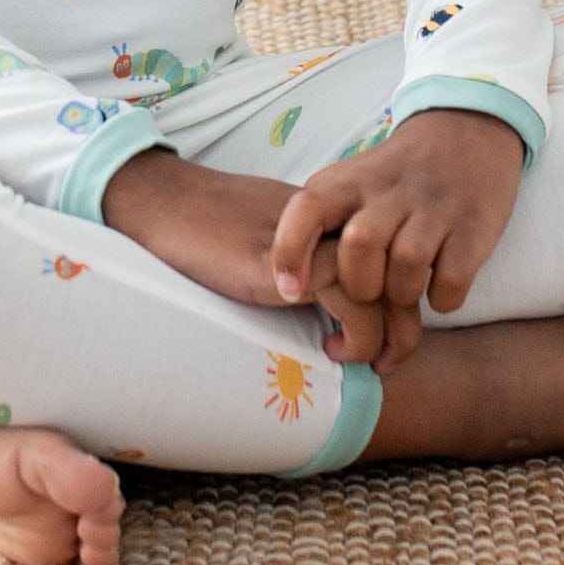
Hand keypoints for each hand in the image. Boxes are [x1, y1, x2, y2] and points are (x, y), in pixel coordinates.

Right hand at [98, 150, 393, 365]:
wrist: (161, 201)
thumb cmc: (202, 228)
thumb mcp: (264, 242)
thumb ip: (298, 262)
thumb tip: (318, 309)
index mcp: (325, 216)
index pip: (387, 255)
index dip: (397, 301)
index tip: (389, 343)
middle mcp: (327, 223)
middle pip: (395, 269)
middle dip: (402, 323)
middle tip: (388, 363)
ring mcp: (308, 239)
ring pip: (380, 284)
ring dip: (381, 334)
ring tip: (357, 360)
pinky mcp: (286, 260)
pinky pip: (346, 296)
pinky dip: (351, 330)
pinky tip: (328, 348)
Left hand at [268, 110, 522, 374]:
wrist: (466, 132)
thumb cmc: (395, 175)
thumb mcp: (351, 180)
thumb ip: (320, 219)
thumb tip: (288, 280)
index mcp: (351, 181)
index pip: (307, 208)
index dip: (291, 251)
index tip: (290, 290)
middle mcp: (391, 191)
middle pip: (359, 245)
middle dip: (360, 285)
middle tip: (368, 294)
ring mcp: (435, 208)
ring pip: (406, 265)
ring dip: (401, 294)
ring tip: (403, 293)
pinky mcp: (473, 228)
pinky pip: (451, 280)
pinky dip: (442, 298)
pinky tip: (438, 291)